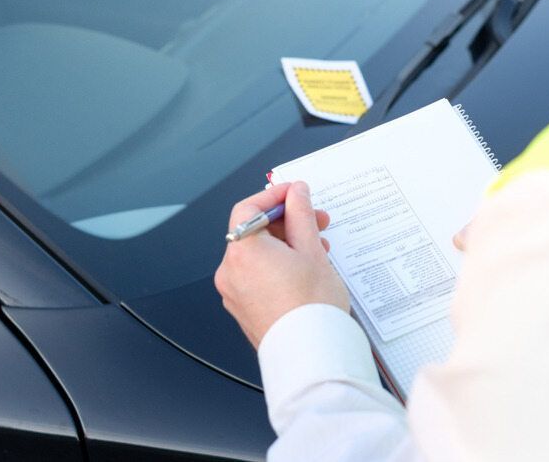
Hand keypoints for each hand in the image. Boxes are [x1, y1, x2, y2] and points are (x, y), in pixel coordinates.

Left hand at [215, 181, 349, 348]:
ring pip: (258, 255)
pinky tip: (304, 271)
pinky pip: (257, 276)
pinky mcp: (243, 309)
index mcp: (243, 252)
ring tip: (318, 251)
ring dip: (286, 245)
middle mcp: (230, 271)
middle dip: (288, 223)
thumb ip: (301, 214)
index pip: (248, 208)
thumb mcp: (312, 250)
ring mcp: (234, 293)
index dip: (274, 196)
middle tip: (317, 222)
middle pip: (254, 232)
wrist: (312, 356)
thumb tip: (296, 193)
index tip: (295, 194)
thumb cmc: (312, 309)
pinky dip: (278, 266)